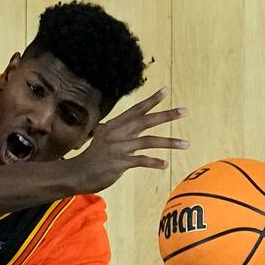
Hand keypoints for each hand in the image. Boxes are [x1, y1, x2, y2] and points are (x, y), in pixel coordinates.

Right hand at [71, 86, 188, 192]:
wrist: (78, 173)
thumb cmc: (92, 157)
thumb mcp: (101, 138)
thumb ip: (113, 131)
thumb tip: (115, 124)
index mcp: (114, 126)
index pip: (135, 110)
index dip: (151, 100)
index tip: (166, 90)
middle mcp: (117, 134)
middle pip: (145, 121)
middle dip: (166, 115)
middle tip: (184, 111)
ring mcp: (119, 148)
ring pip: (149, 142)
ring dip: (169, 142)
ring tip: (185, 144)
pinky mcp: (120, 163)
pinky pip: (142, 161)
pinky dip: (154, 162)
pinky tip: (164, 164)